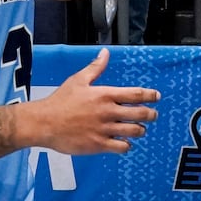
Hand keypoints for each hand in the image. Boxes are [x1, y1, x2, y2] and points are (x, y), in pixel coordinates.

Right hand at [32, 49, 159, 154]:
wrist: (44, 123)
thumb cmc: (60, 101)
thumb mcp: (78, 80)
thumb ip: (96, 68)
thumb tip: (106, 53)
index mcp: (104, 95)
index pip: (136, 94)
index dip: (150, 96)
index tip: (157, 97)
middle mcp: (107, 112)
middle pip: (140, 114)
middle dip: (151, 114)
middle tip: (153, 115)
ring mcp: (104, 130)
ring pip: (134, 131)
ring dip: (140, 130)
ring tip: (140, 129)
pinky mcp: (99, 145)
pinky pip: (122, 147)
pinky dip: (127, 145)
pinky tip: (125, 142)